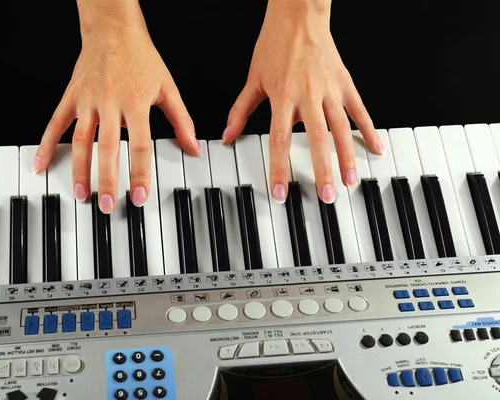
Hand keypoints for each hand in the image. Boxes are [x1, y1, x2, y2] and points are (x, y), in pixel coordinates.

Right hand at [33, 0, 200, 212]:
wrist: (113, 30)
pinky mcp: (71, 97)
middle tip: (107, 205)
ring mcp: (88, 101)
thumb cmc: (142, 57)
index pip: (139, 145)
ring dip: (78, 170)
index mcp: (135, 103)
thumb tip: (194, 148)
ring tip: (81, 194)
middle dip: (106, 180)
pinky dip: (46, 144)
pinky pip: (55, 123)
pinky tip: (39, 165)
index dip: (140, 174)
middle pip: (107, 148)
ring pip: (79, 141)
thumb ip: (181, 120)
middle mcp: (110, 103)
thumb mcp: (168, 88)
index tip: (139, 196)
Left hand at [223, 0, 383, 203]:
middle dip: (322, 170)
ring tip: (350, 182)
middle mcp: (309, 95)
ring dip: (347, 157)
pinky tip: (377, 149)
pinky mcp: (345, 83)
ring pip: (341, 129)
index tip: (280, 192)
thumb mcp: (253, 80)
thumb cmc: (275, 46)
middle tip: (326, 196)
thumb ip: (240, 111)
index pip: (279, 140)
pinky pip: (360, 110)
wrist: (298, 16)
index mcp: (283, 97)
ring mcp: (330, 90)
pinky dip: (369, 130)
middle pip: (316, 139)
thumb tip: (227, 136)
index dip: (279, 168)